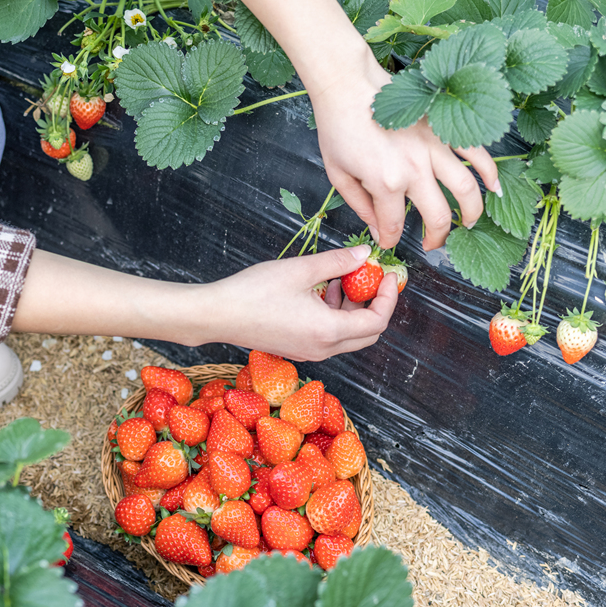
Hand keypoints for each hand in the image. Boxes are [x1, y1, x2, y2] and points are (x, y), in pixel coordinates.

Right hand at [201, 245, 396, 359]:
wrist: (216, 315)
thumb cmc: (253, 293)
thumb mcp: (300, 269)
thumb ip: (337, 262)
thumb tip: (365, 254)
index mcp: (328, 331)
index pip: (377, 321)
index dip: (388, 297)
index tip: (387, 275)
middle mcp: (323, 349)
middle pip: (368, 333)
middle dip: (375, 304)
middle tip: (372, 278)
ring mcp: (310, 352)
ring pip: (348, 335)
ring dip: (353, 308)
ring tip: (340, 278)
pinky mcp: (298, 348)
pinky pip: (329, 335)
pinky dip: (335, 314)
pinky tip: (321, 289)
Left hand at [310, 52, 501, 251]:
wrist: (348, 85)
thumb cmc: (339, 127)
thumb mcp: (338, 174)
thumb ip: (361, 207)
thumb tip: (378, 229)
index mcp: (385, 183)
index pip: (394, 226)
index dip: (391, 239)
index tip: (389, 240)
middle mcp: (415, 169)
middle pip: (438, 216)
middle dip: (436, 238)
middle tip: (432, 244)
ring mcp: (434, 148)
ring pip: (466, 189)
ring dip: (472, 213)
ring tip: (468, 224)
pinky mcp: (443, 129)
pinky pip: (476, 152)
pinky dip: (489, 171)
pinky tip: (494, 188)